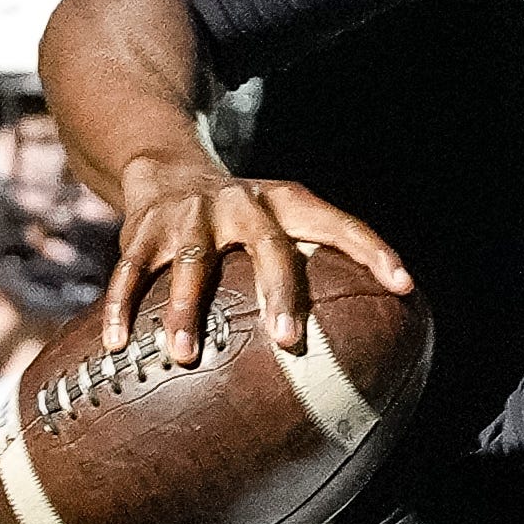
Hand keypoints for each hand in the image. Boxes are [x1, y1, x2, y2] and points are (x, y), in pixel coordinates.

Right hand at [103, 162, 412, 361]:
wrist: (167, 168)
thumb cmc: (241, 220)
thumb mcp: (278, 222)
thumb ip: (312, 265)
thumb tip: (368, 337)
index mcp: (284, 202)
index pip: (338, 223)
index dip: (372, 250)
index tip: (403, 285)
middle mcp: (241, 204)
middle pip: (267, 247)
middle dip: (278, 293)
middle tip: (286, 341)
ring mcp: (190, 217)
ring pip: (192, 265)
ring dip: (187, 311)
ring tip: (185, 355)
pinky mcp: (145, 231)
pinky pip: (131, 271)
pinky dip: (122, 306)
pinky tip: (120, 343)